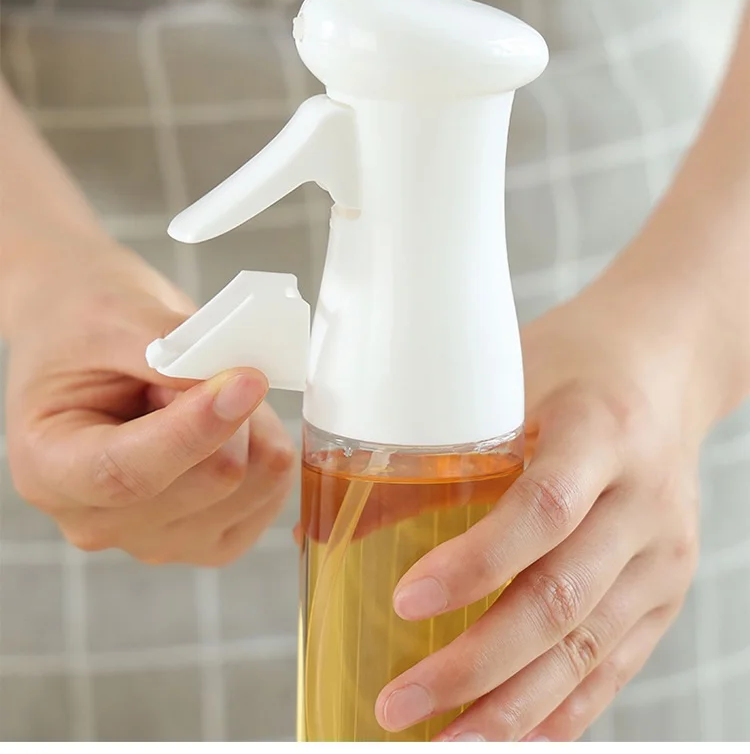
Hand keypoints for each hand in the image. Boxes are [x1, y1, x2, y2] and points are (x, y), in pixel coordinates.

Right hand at [5, 240, 295, 565]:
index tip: (244, 380)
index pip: (127, 473)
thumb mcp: (112, 316)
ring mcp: (154, 539)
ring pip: (253, 487)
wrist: (89, 344)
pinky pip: (272, 493)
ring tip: (198, 395)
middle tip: (196, 364)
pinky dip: (267, 445)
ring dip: (251, 424)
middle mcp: (97, 521)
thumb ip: (170, 352)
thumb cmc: (83, 328)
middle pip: (209, 481)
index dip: (193, 431)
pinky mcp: (207, 539)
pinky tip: (228, 422)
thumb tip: (234, 385)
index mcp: (48, 468)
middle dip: (228, 408)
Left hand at [374, 276, 707, 740]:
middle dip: (475, 664)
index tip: (406, 599)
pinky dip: (562, 709)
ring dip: (511, 707)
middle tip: (399, 701)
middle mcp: (642, 497)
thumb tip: (341, 518)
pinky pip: (616, 665)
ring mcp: (663, 552)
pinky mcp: (667, 589)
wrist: (663, 366)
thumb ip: (442, 442)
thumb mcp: (507, 378)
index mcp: (599, 429)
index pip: (542, 509)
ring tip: (442, 740)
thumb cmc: (571, 366)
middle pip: (561, 598)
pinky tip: (511, 733)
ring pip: (588, 648)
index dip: (476, 563)